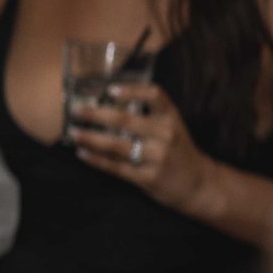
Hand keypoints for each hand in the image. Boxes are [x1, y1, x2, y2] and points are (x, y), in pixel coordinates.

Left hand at [66, 79, 213, 214]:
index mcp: (171, 117)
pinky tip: (82, 153)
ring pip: (117, 145)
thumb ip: (149, 115)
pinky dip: (96, 160)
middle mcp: (165, 135)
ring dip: (91, 138)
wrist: (199, 184)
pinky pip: (116, 167)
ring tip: (73, 133)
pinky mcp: (148, 178)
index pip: (154, 95)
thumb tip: (108, 102)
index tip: (111, 89)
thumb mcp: (172, 127)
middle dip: (96, 114)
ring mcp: (157, 157)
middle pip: (126, 120)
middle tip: (76, 110)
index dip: (132, 91)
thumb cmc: (177, 150)